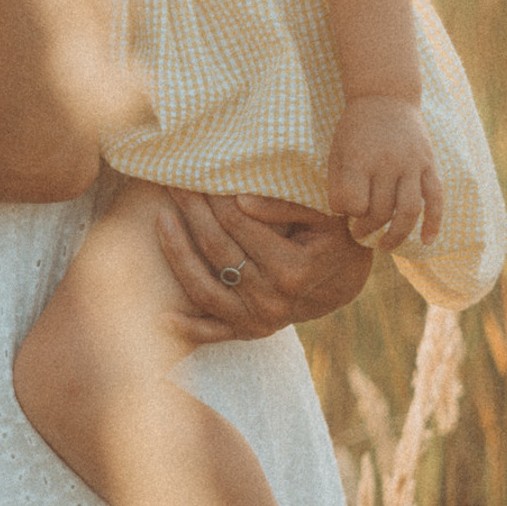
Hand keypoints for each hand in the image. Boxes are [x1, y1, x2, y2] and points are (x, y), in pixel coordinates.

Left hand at [156, 193, 373, 344]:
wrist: (345, 280)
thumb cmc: (334, 237)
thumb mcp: (324, 215)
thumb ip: (286, 205)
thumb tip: (241, 200)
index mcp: (293, 269)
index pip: (239, 225)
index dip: (215, 196)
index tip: (197, 173)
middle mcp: (274, 300)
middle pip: (217, 250)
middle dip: (192, 212)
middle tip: (173, 182)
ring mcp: (259, 320)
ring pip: (203, 289)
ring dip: (177, 253)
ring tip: (161, 219)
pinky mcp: (249, 332)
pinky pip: (211, 332)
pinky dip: (187, 327)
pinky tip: (161, 315)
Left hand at [327, 96, 442, 249]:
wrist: (385, 96)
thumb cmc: (354, 129)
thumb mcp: (336, 152)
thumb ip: (339, 183)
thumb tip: (347, 216)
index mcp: (359, 159)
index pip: (353, 204)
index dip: (347, 213)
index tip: (344, 211)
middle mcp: (387, 163)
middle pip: (380, 211)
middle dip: (367, 228)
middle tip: (358, 233)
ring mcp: (412, 164)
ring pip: (408, 211)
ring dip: (397, 235)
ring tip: (385, 247)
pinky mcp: (429, 164)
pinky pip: (436, 198)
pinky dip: (434, 223)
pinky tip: (427, 241)